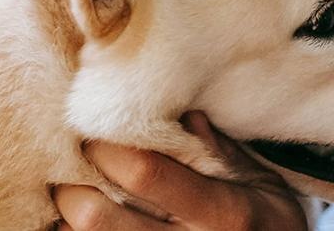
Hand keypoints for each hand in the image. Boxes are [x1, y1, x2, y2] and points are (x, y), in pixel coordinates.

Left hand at [54, 112, 307, 230]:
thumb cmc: (266, 222)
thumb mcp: (259, 182)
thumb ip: (219, 149)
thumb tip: (180, 114)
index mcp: (221, 213)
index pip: (143, 173)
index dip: (106, 147)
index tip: (96, 133)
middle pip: (96, 218)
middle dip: (72, 187)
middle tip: (73, 168)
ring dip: (68, 218)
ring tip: (76, 197)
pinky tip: (83, 222)